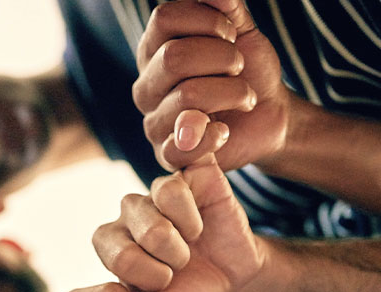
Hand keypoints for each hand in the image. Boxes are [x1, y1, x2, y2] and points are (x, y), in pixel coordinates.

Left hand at [92, 146, 261, 291]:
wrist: (227, 282)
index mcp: (111, 243)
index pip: (114, 249)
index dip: (145, 273)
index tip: (162, 285)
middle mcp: (130, 213)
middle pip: (143, 225)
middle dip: (170, 256)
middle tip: (179, 266)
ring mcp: (159, 193)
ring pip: (163, 195)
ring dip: (186, 232)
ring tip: (191, 244)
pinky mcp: (192, 176)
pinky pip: (187, 174)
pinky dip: (196, 207)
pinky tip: (200, 225)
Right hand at [133, 0, 287, 170]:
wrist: (267, 115)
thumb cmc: (248, 71)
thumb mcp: (242, 32)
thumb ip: (227, 8)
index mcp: (154, 51)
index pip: (163, 18)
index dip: (207, 20)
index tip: (231, 33)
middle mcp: (146, 86)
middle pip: (173, 57)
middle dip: (223, 57)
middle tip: (239, 67)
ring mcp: (153, 122)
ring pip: (187, 96)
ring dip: (233, 93)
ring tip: (244, 98)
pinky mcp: (168, 155)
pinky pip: (185, 143)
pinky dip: (215, 134)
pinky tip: (225, 130)